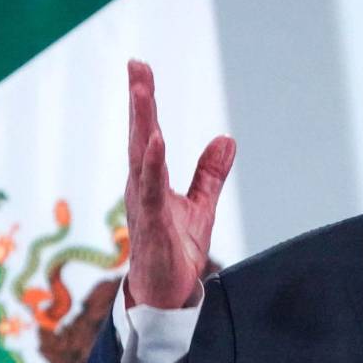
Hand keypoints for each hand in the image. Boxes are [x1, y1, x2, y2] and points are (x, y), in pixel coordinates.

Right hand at [123, 60, 235, 308]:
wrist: (166, 297)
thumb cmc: (175, 252)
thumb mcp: (200, 207)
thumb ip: (209, 174)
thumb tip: (225, 139)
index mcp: (150, 181)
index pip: (147, 134)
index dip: (144, 103)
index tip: (140, 69)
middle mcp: (140, 187)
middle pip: (139, 136)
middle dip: (139, 101)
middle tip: (137, 65)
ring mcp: (143, 205)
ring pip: (141, 157)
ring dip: (143, 122)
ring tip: (143, 91)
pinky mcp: (151, 225)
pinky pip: (150, 191)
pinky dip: (152, 164)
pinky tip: (157, 141)